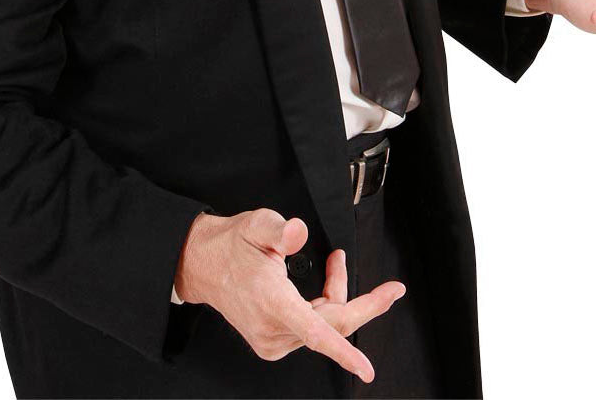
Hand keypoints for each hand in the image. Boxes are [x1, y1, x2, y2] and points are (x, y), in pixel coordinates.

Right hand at [173, 208, 404, 382]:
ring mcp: (271, 341)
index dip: (344, 353)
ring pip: (324, 327)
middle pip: (333, 326)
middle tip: (391, 289)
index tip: (367, 370)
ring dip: (336, 297)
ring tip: (333, 263)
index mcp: (272, 301)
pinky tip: (320, 286)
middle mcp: (272, 328)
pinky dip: (323, 309)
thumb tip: (298, 232)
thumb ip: (280, 230)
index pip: (315, 333)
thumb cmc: (232, 244)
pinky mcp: (272, 344)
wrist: (204, 265)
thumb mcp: (256, 224)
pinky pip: (312, 331)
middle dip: (362, 303)